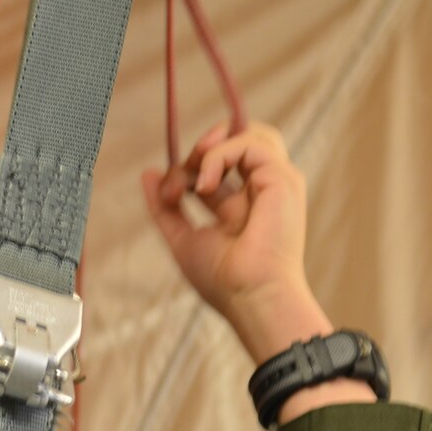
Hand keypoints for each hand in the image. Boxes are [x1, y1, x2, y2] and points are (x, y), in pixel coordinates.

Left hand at [141, 121, 316, 354]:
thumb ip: (164, 207)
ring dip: (212, 144)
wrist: (251, 297)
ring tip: (195, 169)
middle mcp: (261, 191)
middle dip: (205, 145)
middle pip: (239, 140)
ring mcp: (275, 183)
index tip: (169, 195)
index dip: (187, 169)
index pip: (215, 167)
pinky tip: (204, 185)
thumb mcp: (182, 237)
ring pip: (250, 133)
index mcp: (241, 206)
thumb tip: (148, 173)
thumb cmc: (222, 280)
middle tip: (183, 171)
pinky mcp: (282, 178)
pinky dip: (219, 156)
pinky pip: (250, 143)